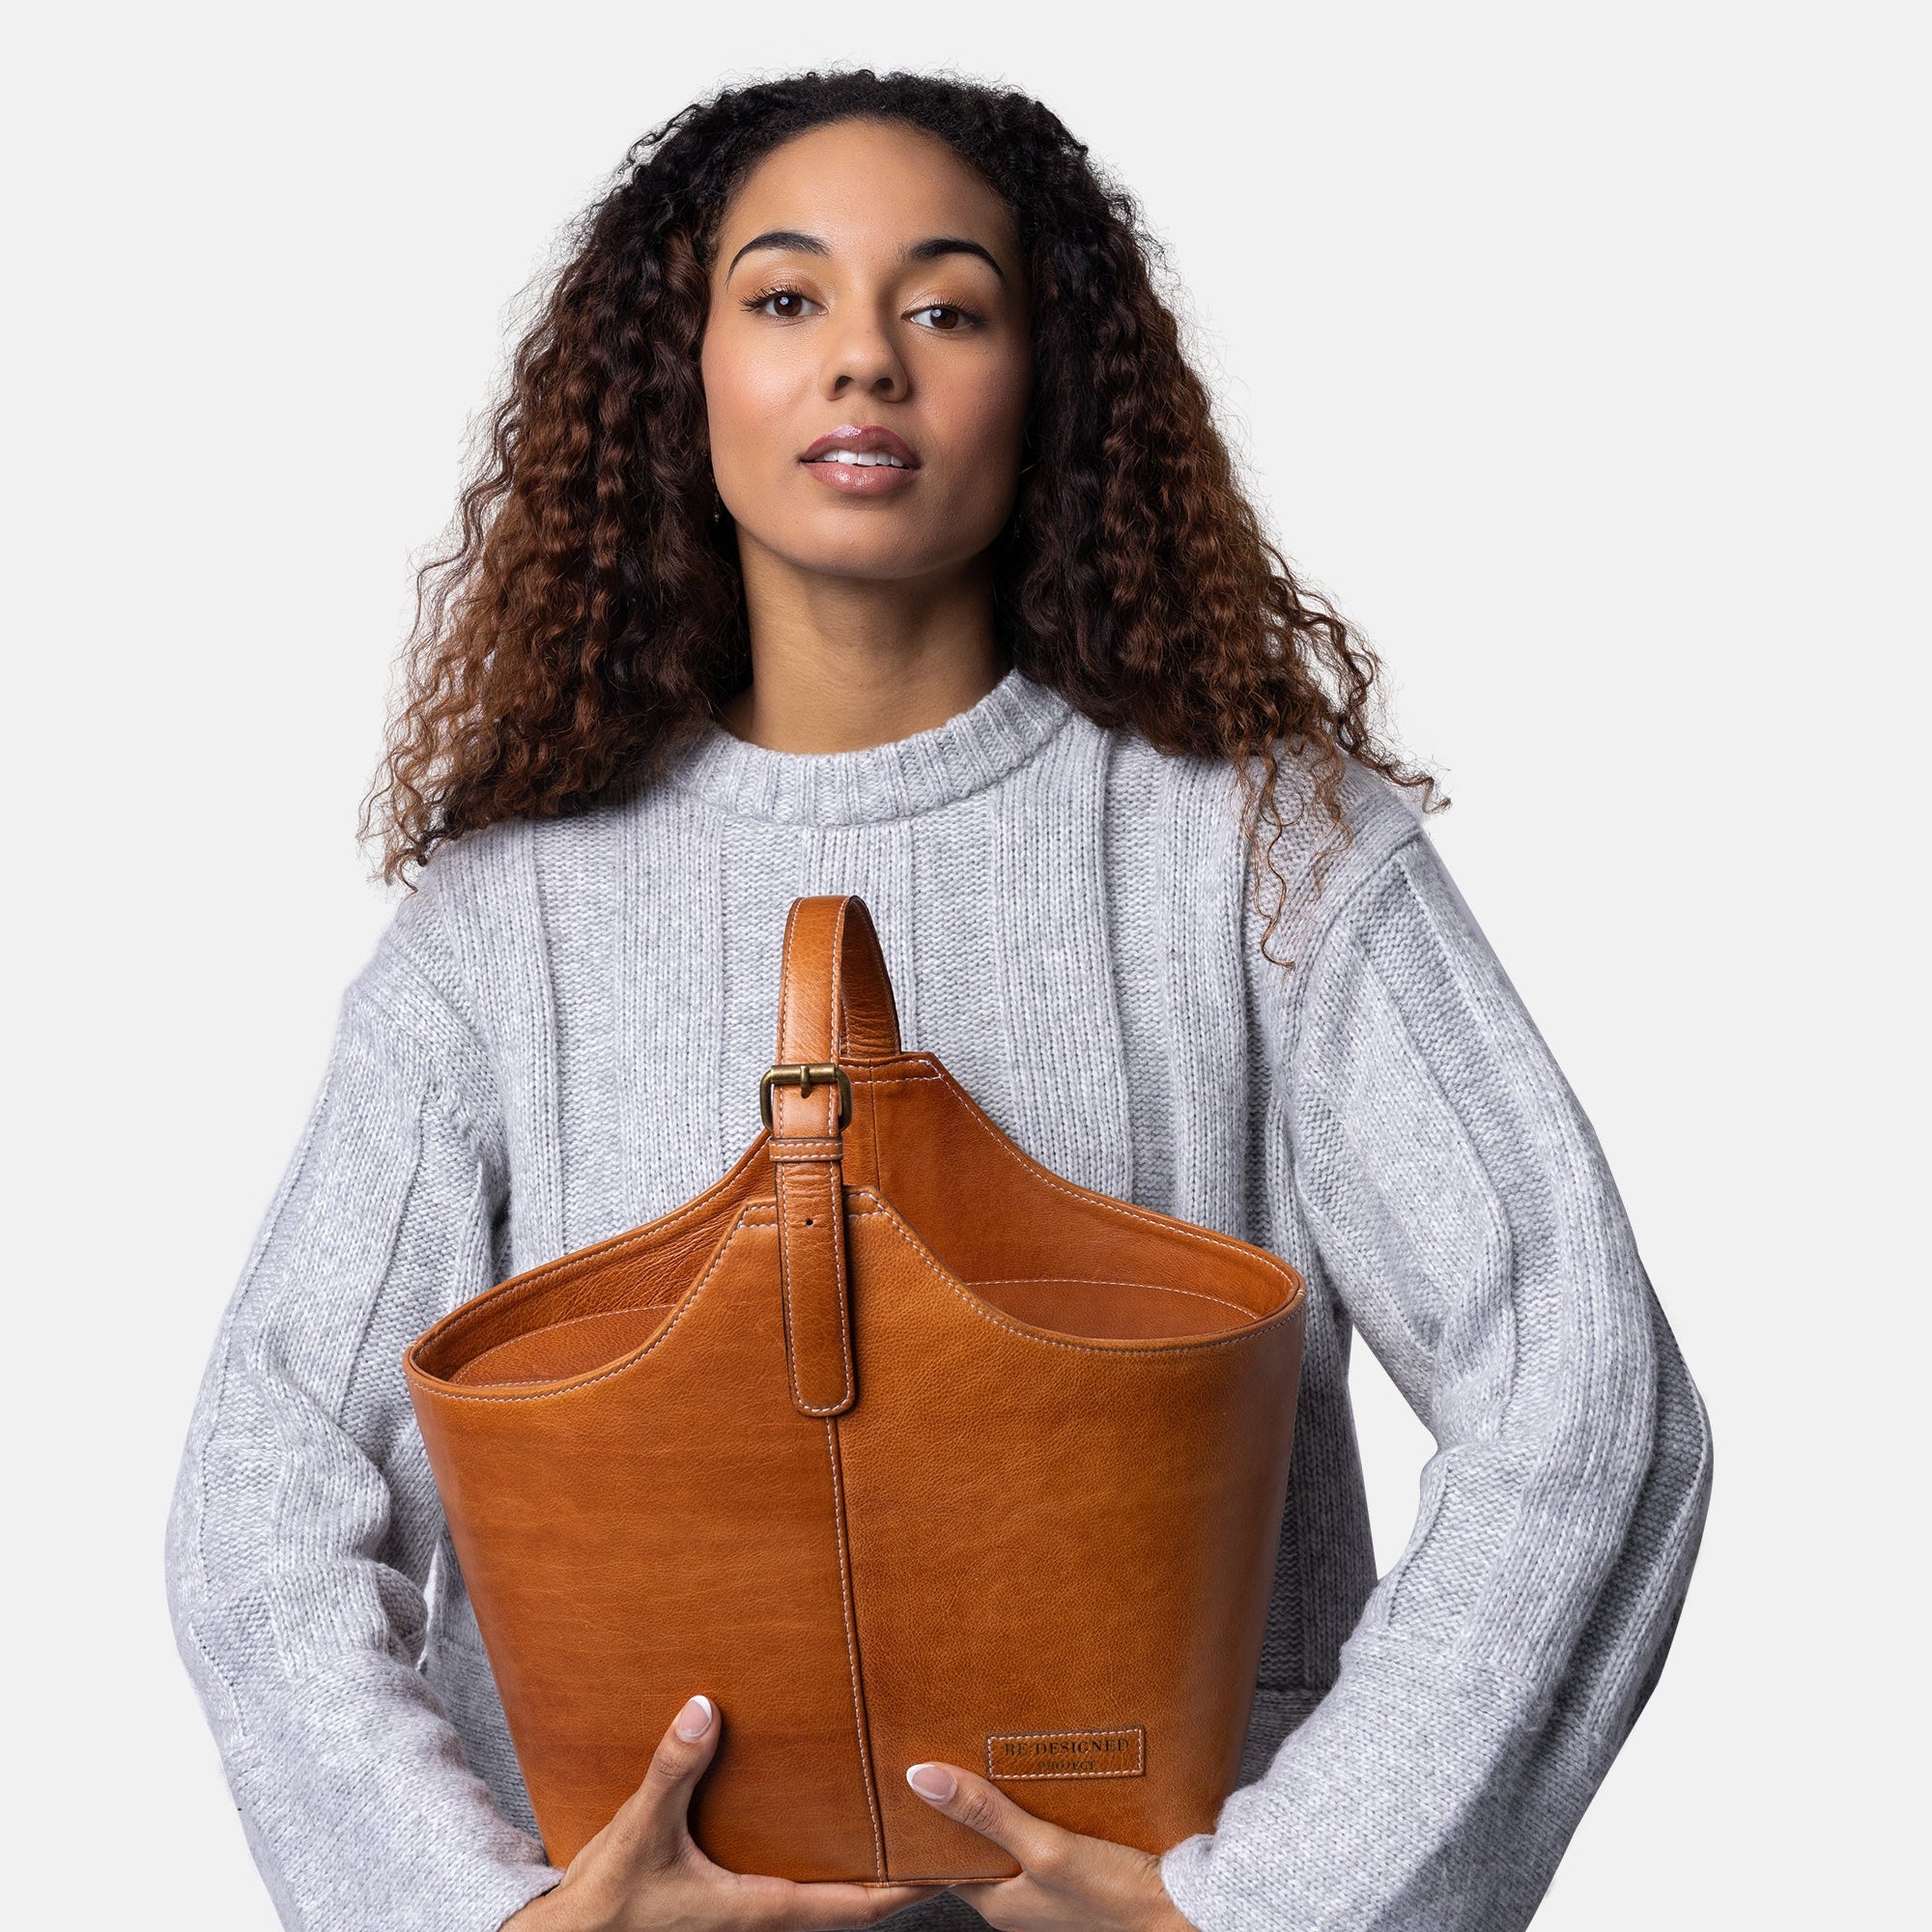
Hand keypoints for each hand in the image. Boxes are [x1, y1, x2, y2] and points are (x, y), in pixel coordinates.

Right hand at [506, 1694, 949, 1931]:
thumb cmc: (610, 1900)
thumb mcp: (641, 1830)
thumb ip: (673, 1769)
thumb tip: (706, 1710)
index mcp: (758, 1906)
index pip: (852, 1904)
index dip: (903, 1884)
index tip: (946, 1860)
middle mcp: (762, 1911)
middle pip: (849, 1897)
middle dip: (892, 1868)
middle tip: (933, 1828)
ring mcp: (745, 1907)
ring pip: (820, 1887)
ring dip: (856, 1860)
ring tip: (891, 1818)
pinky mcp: (726, 1895)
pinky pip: (788, 1875)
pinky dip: (818, 1851)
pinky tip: (820, 1815)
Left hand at [903, 1759, 1198, 1931]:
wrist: (1189, 1910)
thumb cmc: (1117, 1896)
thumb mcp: (1044, 1848)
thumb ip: (986, 1814)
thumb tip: (922, 1779)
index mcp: (1001, 1905)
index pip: (949, 1859)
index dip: (936, 1819)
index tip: (922, 1773)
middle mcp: (1023, 1900)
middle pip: (985, 1844)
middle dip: (976, 1802)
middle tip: (962, 1749)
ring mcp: (1054, 1887)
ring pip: (1018, 1835)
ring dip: (1013, 1799)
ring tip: (1005, 1751)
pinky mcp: (1084, 1871)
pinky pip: (1051, 1832)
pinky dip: (1047, 1806)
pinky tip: (1053, 1775)